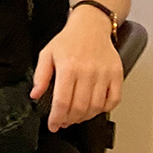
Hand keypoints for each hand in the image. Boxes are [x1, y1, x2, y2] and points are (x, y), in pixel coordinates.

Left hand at [30, 6, 123, 131]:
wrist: (90, 27)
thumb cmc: (68, 40)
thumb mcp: (47, 54)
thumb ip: (40, 76)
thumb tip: (35, 94)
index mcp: (68, 67)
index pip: (62, 101)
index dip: (56, 117)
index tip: (53, 125)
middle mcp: (87, 72)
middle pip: (79, 107)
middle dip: (69, 119)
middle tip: (63, 122)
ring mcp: (104, 74)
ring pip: (96, 106)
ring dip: (85, 117)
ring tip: (76, 117)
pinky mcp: (117, 75)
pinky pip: (114, 100)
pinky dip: (104, 109)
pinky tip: (94, 108)